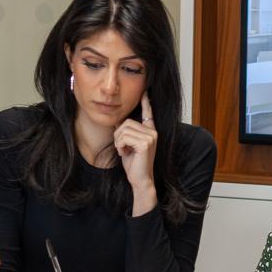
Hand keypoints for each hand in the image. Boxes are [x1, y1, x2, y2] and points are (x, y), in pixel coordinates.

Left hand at [115, 91, 157, 211]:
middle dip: (118, 135)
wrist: (139, 179)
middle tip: (121, 147)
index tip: (145, 91)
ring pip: (124, 129)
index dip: (146, 102)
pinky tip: (125, 153)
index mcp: (149, 131)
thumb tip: (118, 121)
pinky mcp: (145, 143)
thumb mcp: (127, 144)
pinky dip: (120, 146)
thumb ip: (126, 133)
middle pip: (127, 122)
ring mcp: (151, 137)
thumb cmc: (133, 163)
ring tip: (124, 151)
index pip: (148, 113)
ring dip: (118, 141)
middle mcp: (152, 132)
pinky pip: (124, 137)